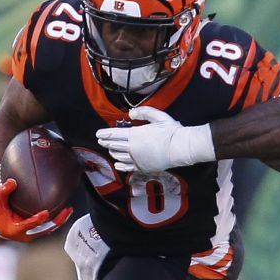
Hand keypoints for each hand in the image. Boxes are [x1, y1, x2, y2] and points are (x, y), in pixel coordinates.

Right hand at [0, 179, 70, 241]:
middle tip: (67, 209)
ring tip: (69, 209)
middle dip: (57, 221)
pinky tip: (63, 211)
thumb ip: (3, 192)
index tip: (46, 213)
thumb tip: (12, 181)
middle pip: (45, 229)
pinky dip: (55, 220)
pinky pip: (47, 227)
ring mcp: (31, 234)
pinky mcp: (35, 232)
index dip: (37, 220)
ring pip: (49, 229)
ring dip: (60, 220)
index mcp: (16, 229)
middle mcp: (26, 234)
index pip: (29, 225)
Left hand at [95, 106, 215, 172]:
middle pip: (115, 145)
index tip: (98, 134)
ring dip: (113, 152)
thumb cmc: (171, 131)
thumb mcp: (158, 116)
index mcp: (135, 135)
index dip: (105, 134)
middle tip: (101, 140)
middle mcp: (133, 148)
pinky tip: (117, 164)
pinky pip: (128, 167)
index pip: (115, 134)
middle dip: (106, 142)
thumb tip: (130, 113)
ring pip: (120, 156)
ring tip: (110, 149)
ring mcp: (137, 159)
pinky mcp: (143, 167)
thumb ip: (143, 112)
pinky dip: (120, 165)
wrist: (181, 148)